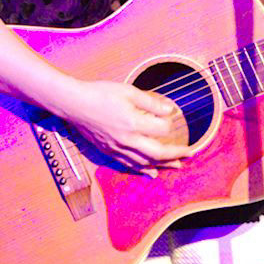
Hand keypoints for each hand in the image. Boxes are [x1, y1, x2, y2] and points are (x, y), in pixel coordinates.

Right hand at [57, 79, 190, 170]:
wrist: (73, 103)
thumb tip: (171, 110)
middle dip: (175, 155)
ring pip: (143, 163)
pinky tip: (151, 172)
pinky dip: (142, 169)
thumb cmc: (100, 94)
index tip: (170, 116)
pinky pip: (128, 164)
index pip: (162, 129)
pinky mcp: (108, 151)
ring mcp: (116, 148)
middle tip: (189, 154)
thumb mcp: (129, 91)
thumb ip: (152, 102)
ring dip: (162, 165)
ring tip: (176, 166)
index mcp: (132, 123)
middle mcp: (126, 139)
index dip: (169, 123)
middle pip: (157, 153)